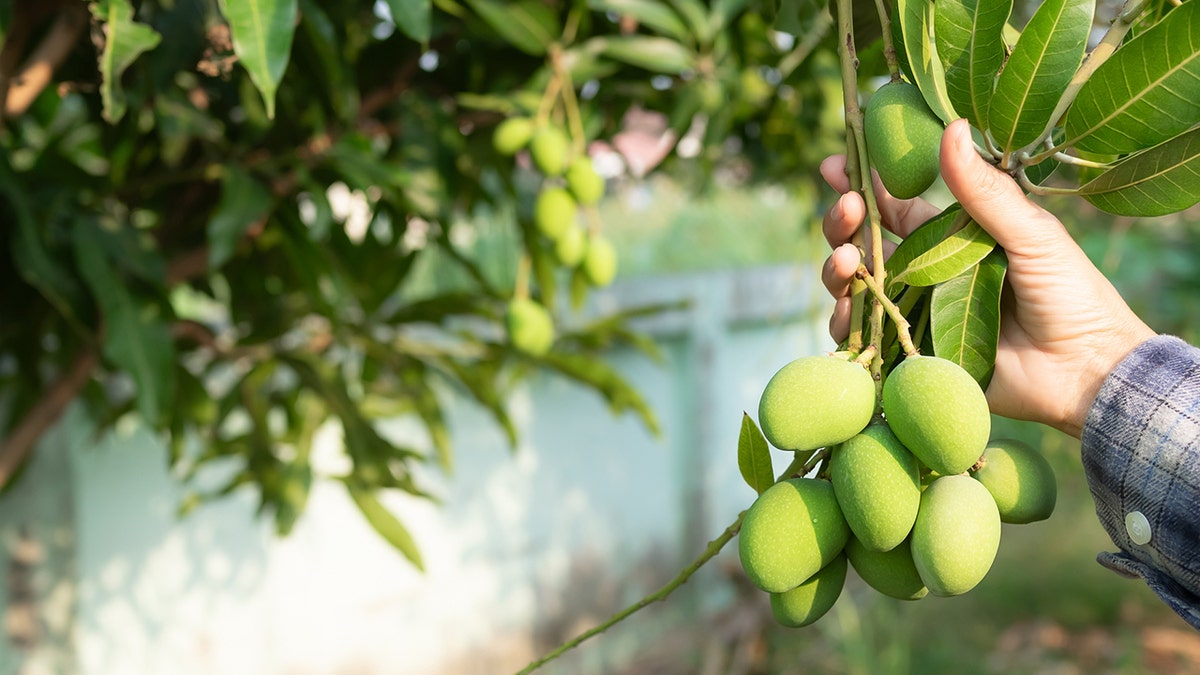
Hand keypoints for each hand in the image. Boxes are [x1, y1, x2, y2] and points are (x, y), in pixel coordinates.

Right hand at [820, 119, 1155, 437]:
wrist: (1085, 370)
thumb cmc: (1071, 295)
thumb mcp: (1031, 233)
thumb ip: (984, 191)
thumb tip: (951, 127)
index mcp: (952, 239)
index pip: (894, 207)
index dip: (863, 186)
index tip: (834, 165)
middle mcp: (927, 274)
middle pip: (865, 244)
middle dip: (844, 224)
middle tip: (844, 209)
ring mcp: (916, 314)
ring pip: (856, 288)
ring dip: (839, 269)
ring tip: (846, 261)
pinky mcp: (913, 355)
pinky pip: (866, 338)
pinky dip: (847, 322)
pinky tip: (848, 309)